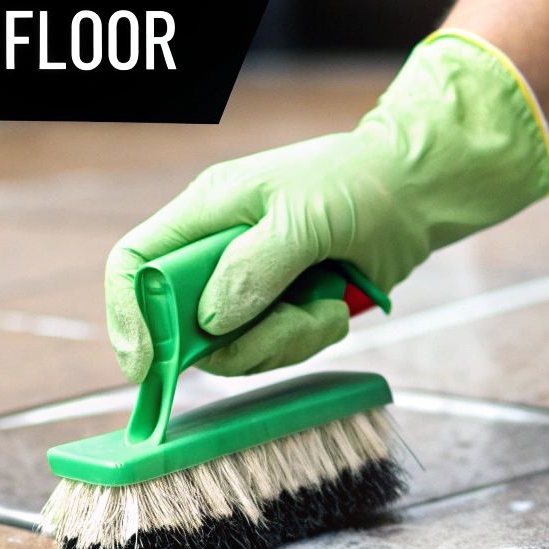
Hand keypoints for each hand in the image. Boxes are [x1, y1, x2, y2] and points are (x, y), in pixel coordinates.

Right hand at [105, 31, 548, 381]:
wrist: (418, 192)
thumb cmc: (359, 184)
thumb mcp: (305, 216)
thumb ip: (255, 265)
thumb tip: (210, 320)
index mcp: (206, 213)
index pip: (136, 264)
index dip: (130, 315)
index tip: (148, 364)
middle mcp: (217, 253)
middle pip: (183, 325)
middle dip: (234, 339)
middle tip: (287, 321)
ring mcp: (250, 286)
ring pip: (233, 348)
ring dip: (284, 338)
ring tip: (324, 300)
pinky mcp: (283, 312)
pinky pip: (275, 351)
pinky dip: (310, 336)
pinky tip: (334, 301)